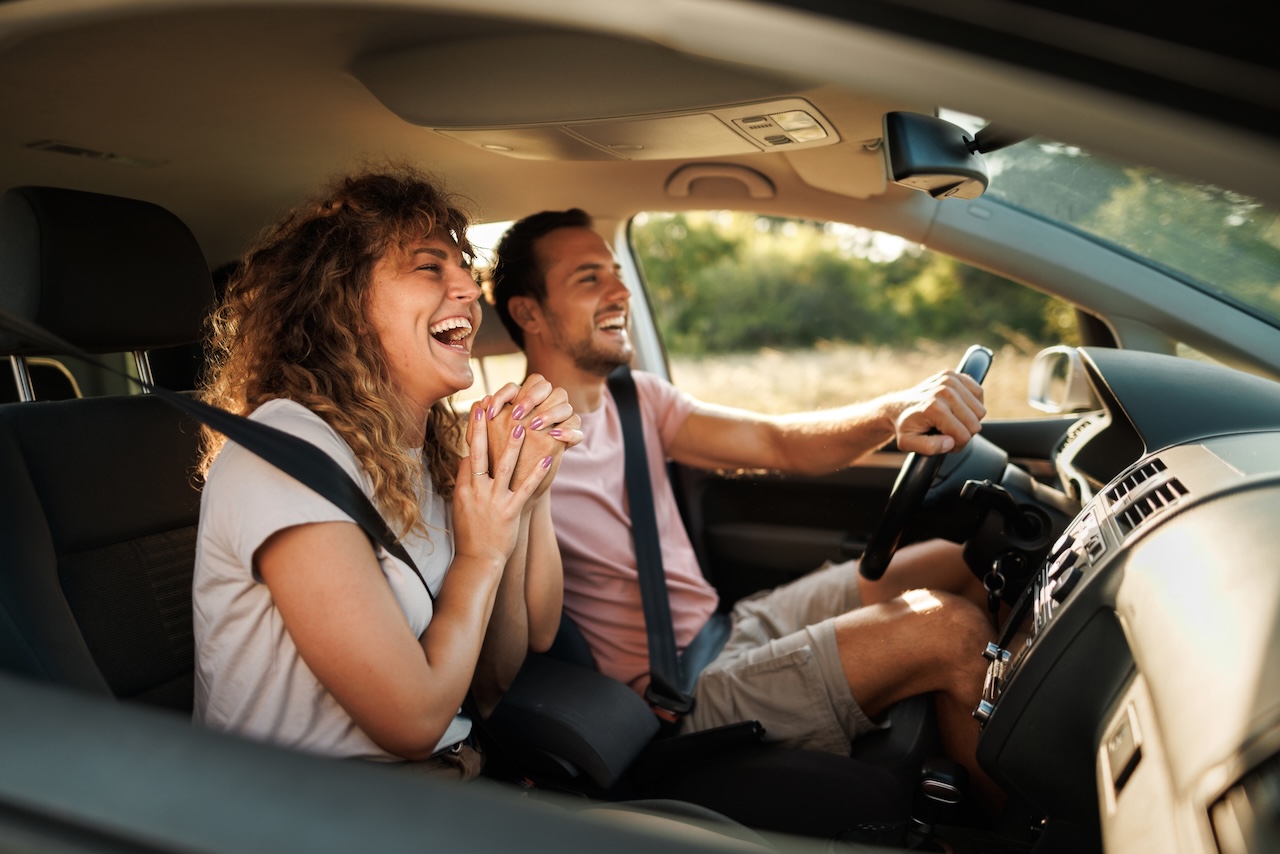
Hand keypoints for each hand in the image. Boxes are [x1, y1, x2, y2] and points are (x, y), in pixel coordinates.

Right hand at [454, 401, 552, 565]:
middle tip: (487, 405)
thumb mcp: (461, 505)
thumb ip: (465, 482)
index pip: (469, 455)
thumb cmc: (470, 532)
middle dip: (483, 429)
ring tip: (521, 425)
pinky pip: (525, 489)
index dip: (474, 434)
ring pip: (504, 467)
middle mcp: (477, 492)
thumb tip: (469, 460)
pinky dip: (537, 474)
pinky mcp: (510, 512)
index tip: (479, 412)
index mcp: (463, 489)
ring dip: (513, 445)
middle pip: (479, 454)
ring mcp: (494, 501)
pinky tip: (547, 459)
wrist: (478, 560)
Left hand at [481, 375, 581, 500]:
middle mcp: (539, 408)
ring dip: (551, 412)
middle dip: (531, 397)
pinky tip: (556, 436)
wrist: (512, 484)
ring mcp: (555, 422)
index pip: (516, 384)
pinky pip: (575, 426)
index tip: (492, 411)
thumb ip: (476, 422)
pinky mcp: (565, 439)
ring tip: (535, 426)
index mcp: (519, 403)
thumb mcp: (481, 443)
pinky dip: (569, 430)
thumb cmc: (494, 461)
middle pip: (546, 386)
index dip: (507, 393)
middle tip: (518, 415)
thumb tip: (483, 401)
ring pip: (564, 404)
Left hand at [890, 369, 985, 455]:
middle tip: (948, 433)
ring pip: (980, 410)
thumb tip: (950, 442)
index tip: (945, 443)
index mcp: (934, 408)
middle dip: (964, 433)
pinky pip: (978, 393)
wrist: (898, 406)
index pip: (964, 435)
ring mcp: (949, 380)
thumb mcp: (908, 443)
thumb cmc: (905, 426)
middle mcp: (943, 391)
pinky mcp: (953, 374)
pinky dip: (972, 404)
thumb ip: (929, 448)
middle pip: (975, 423)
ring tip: (951, 421)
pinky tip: (958, 408)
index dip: (957, 445)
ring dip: (969, 419)